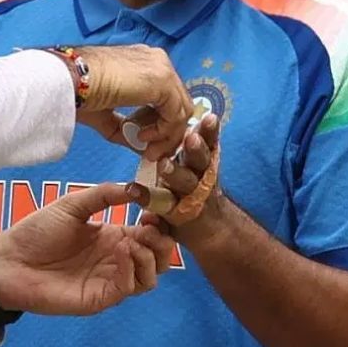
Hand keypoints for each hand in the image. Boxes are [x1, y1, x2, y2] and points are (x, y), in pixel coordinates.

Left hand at [0, 182, 176, 315]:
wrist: (8, 260)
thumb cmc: (37, 233)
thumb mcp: (73, 205)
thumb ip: (104, 195)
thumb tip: (137, 187)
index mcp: (112, 238)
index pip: (150, 235)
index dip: (160, 224)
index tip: (155, 209)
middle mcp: (116, 261)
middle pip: (158, 260)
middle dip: (163, 242)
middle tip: (150, 226)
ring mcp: (109, 281)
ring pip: (150, 278)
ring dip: (150, 258)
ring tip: (132, 241)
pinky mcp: (99, 298)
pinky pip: (128, 288)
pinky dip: (132, 269)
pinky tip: (120, 251)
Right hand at [73, 45, 192, 160]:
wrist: (70, 80)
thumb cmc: (77, 91)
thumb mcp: (105, 115)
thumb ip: (127, 129)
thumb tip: (142, 147)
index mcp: (143, 64)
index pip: (165, 96)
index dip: (159, 124)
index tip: (146, 144)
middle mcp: (156, 61)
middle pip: (177, 102)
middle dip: (167, 133)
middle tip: (152, 153)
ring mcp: (162, 68)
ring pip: (180, 110)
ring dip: (166, 136)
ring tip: (146, 150)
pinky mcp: (163, 80)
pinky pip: (176, 113)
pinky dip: (163, 132)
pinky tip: (142, 138)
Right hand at [152, 112, 223, 241]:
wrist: (212, 220)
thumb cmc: (181, 221)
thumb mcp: (165, 228)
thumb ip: (153, 223)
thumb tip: (143, 215)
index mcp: (174, 206)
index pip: (160, 203)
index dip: (148, 197)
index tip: (135, 191)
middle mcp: (189, 190)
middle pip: (183, 181)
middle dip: (175, 174)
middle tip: (165, 166)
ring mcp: (202, 174)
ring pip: (199, 162)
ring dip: (195, 149)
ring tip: (192, 136)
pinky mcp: (210, 159)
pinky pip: (212, 144)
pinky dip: (211, 132)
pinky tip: (210, 118)